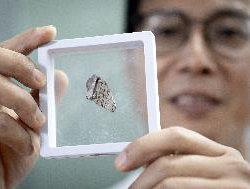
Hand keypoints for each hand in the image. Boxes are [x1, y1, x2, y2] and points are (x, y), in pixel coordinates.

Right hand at [0, 26, 66, 188]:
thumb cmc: (9, 156)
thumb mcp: (33, 124)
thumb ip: (44, 100)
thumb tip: (59, 77)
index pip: (1, 53)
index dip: (25, 39)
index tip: (49, 33)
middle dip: (19, 62)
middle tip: (41, 80)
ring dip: (23, 101)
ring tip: (39, 121)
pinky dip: (20, 134)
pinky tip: (28, 147)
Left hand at [115, 127, 249, 188]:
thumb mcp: (207, 174)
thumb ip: (182, 164)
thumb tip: (141, 162)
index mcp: (222, 154)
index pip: (176, 136)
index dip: (143, 145)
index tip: (122, 160)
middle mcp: (230, 166)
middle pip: (168, 163)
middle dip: (141, 179)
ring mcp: (232, 188)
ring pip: (170, 184)